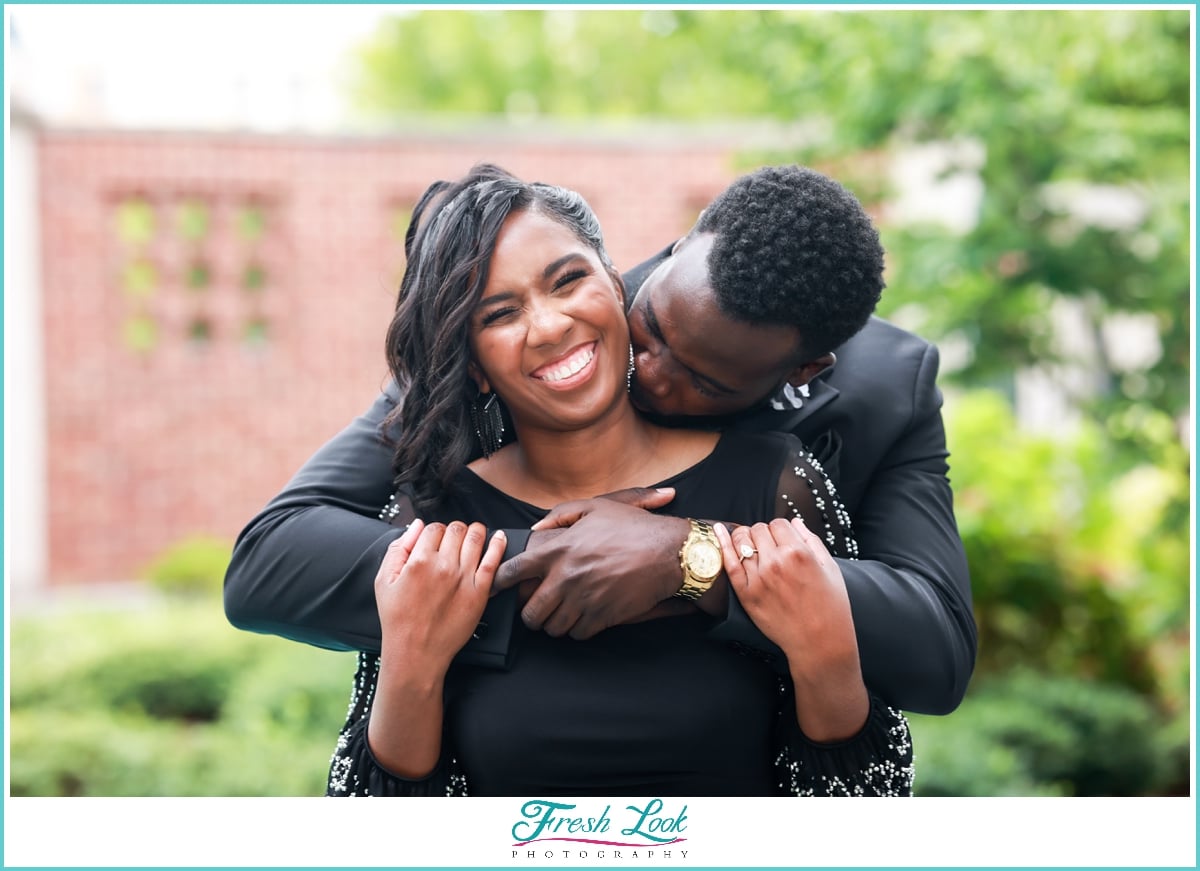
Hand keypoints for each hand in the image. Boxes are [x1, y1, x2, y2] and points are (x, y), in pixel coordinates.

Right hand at [375, 519, 505, 672]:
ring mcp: (464, 579)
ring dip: (475, 532)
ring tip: (474, 534)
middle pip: (456, 529)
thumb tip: (416, 526)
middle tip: (454, 539)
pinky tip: (498, 538)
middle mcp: (443, 566)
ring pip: (476, 538)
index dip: (434, 531)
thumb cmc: (398, 620)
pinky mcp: (479, 593)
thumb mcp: (383, 581)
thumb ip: (398, 549)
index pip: (434, 528)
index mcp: (419, 561)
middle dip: (454, 530)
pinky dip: (498, 544)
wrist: (415, 653)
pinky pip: (494, 561)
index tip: (436, 540)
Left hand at [493, 488, 688, 638]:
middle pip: (530, 612)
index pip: (514, 570)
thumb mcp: (594, 508)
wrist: (667, 553)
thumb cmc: (632, 528)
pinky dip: (577, 629)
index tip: (495, 587)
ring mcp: (583, 600)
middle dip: (530, 614)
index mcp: (559, 549)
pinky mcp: (601, 617)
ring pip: (552, 627)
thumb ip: (560, 515)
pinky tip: (582, 618)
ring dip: (554, 623)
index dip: (499, 581)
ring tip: (560, 614)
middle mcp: (566, 577)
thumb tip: (535, 530)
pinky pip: (576, 634)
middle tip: (535, 610)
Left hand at [715, 517, 858, 667]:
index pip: (778, 523)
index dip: (780, 529)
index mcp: (799, 553)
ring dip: (745, 538)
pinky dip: (722, 545)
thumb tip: (795, 522)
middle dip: (763, 534)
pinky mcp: (746, 594)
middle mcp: (776, 562)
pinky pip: (729, 563)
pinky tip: (719, 532)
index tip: (782, 538)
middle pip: (758, 530)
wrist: (819, 642)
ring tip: (749, 544)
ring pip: (741, 541)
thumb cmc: (830, 607)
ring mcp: (758, 578)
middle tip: (769, 546)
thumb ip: (811, 541)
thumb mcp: (830, 568)